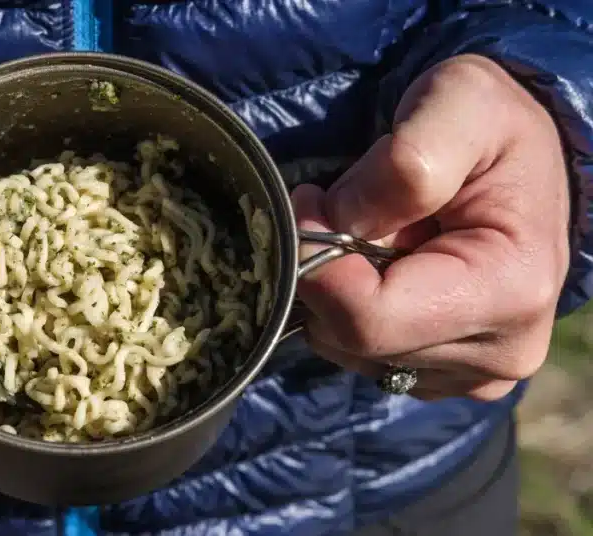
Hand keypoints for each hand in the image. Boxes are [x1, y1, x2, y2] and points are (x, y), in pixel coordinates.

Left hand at [291, 54, 571, 400]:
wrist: (519, 157)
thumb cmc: (492, 124)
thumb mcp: (461, 102)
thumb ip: (404, 163)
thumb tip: (339, 223)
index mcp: (509, 291)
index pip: (369, 319)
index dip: (318, 262)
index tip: (309, 200)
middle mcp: (497, 351)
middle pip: (351, 337)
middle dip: (326, 269)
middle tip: (341, 206)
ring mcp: (469, 373)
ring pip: (345, 348)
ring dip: (336, 287)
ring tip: (377, 231)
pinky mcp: (440, 377)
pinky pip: (355, 354)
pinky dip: (347, 307)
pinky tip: (381, 263)